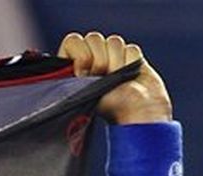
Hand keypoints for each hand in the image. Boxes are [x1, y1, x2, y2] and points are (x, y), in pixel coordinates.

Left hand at [57, 32, 171, 123]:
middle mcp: (92, 59)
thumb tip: (64, 58)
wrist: (138, 111)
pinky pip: (131, 48)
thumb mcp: (82, 90)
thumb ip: (73, 71)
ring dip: (116, 62)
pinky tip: (131, 76)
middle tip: (102, 77)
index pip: (72, 41)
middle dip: (99, 59)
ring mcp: (112, 57)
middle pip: (93, 37)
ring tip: (118, 80)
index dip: (79, 53)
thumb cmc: (107, 106)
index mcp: (74, 67)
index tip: (83, 73)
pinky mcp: (131, 58)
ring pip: (113, 41)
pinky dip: (131, 62)